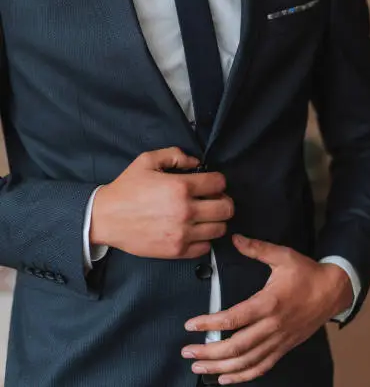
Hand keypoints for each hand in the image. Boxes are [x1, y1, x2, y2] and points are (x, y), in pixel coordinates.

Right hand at [90, 147, 233, 259]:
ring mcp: (182, 233)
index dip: (218, 181)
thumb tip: (196, 162)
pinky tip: (194, 230)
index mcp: (180, 187)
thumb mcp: (148, 160)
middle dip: (223, 200)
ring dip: (216, 220)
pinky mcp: (176, 250)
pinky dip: (204, 239)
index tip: (211, 183)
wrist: (106, 218)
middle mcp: (185, 211)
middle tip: (213, 199)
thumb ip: (175, 155)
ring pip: (220, 229)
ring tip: (204, 215)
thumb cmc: (127, 188)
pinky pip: (205, 247)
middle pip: (226, 208)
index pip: (219, 183)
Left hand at [182, 235, 352, 384]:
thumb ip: (257, 248)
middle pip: (237, 347)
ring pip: (247, 361)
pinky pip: (262, 367)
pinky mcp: (284, 348)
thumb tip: (235, 239)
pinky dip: (243, 376)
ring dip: (221, 368)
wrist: (333, 292)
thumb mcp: (282, 255)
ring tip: (199, 368)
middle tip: (187, 352)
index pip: (234, 318)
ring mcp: (279, 340)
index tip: (191, 325)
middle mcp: (273, 326)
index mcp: (269, 303)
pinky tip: (226, 379)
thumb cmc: (307, 273)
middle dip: (209, 353)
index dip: (210, 324)